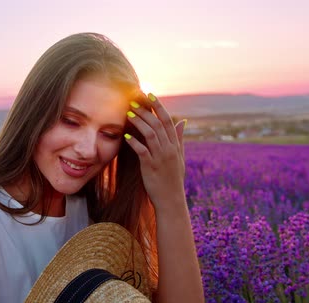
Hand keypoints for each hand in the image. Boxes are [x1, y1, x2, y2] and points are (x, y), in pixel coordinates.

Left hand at [124, 92, 186, 207]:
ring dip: (139, 122)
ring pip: (150, 134)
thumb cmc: (173, 179)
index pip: (168, 121)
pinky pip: (142, 151)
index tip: (150, 95)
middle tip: (133, 102)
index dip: (159, 107)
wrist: (171, 200)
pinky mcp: (150, 167)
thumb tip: (182, 121)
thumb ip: (179, 139)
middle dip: (146, 111)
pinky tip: (126, 135)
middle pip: (158, 124)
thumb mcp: (179, 157)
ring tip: (128, 113)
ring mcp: (160, 158)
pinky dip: (134, 142)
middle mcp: (169, 149)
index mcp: (175, 145)